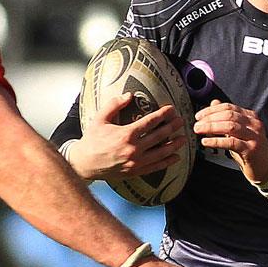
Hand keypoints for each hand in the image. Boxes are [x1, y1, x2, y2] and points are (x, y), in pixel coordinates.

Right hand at [69, 93, 186, 180]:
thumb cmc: (92, 140)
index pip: (150, 122)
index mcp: (126, 134)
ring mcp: (135, 162)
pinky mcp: (135, 172)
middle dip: (172, 127)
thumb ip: (114, 105)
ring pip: (161, 153)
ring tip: (183, 138)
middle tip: (181, 121)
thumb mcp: (100, 119)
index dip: (163, 115)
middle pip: (159, 136)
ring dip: (174, 145)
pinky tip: (176, 157)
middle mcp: (133, 149)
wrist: (84, 164)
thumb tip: (129, 94)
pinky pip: (155, 167)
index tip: (171, 109)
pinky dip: (167, 162)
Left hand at [194, 99, 267, 183]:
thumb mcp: (239, 131)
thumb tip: (214, 102)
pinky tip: (206, 142)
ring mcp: (254, 136)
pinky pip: (231, 142)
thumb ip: (227, 117)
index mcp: (251, 117)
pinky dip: (216, 141)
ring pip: (230, 127)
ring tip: (199, 130)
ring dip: (211, 127)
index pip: (229, 108)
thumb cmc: (250, 149)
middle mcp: (254, 124)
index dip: (212, 110)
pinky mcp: (251, 149)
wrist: (266, 167)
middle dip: (210, 118)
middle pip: (229, 115)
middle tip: (196, 124)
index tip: (199, 116)